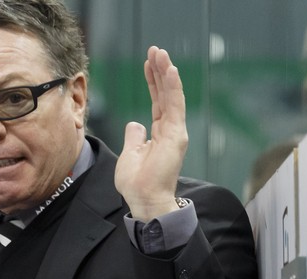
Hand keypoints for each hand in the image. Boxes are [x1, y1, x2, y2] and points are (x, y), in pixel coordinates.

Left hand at [115, 46, 188, 220]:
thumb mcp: (130, 153)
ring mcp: (174, 132)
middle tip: (156, 50)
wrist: (144, 200)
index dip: (153, 81)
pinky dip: (172, 87)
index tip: (149, 63)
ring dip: (166, 73)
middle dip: (160, 71)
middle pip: (165, 94)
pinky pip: (174, 106)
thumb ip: (135, 137)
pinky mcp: (176, 135)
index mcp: (159, 133)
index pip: (157, 101)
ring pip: (171, 96)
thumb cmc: (136, 183)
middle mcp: (170, 130)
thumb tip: (135, 124)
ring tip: (161, 53)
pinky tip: (169, 70)